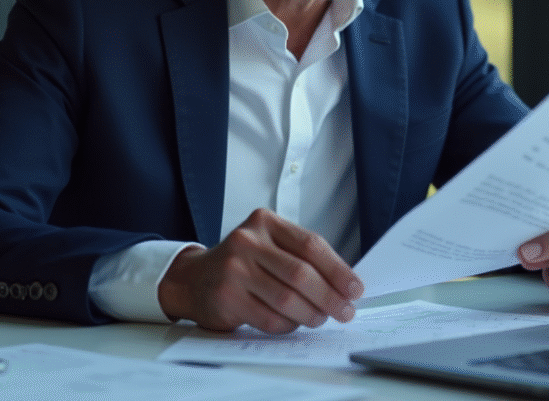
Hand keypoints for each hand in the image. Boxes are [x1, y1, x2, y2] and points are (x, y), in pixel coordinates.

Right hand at [158, 208, 362, 333]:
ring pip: (287, 299)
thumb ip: (302, 257)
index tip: (355, 289)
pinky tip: (293, 323)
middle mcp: (248, 241)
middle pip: (301, 273)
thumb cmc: (243, 263)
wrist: (194, 279)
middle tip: (345, 312)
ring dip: (311, 314)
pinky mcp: (226, 297)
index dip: (338, 270)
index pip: (311, 245)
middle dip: (330, 297)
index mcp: (266, 222)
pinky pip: (269, 317)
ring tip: (321, 319)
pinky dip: (288, 325)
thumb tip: (345, 284)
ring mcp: (234, 268)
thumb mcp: (270, 246)